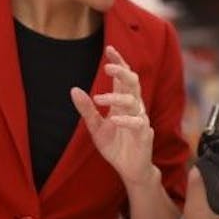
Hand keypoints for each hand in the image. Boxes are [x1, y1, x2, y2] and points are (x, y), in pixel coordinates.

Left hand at [72, 46, 153, 188]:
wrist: (129, 169)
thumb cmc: (115, 146)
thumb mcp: (95, 127)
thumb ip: (86, 109)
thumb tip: (73, 89)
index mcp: (123, 103)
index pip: (123, 77)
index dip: (118, 62)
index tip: (109, 48)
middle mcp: (134, 107)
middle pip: (133, 82)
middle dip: (121, 71)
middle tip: (106, 67)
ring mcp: (140, 120)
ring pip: (133, 101)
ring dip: (116, 97)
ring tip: (98, 98)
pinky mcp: (144, 134)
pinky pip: (138, 123)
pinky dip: (126, 120)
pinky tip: (114, 119)